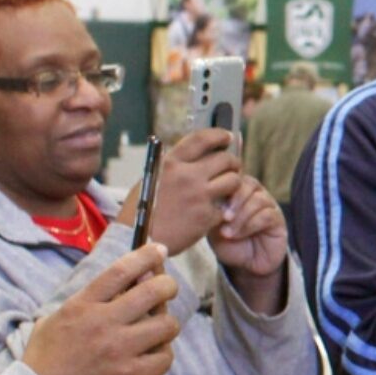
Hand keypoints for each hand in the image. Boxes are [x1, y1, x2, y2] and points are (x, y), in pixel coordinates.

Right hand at [22, 244, 180, 374]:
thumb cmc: (46, 358)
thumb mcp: (58, 318)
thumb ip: (91, 300)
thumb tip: (132, 279)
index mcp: (82, 305)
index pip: (121, 270)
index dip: (145, 255)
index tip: (158, 249)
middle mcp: (103, 323)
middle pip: (154, 291)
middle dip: (168, 285)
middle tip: (167, 288)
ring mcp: (119, 350)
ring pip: (166, 324)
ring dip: (166, 324)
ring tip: (156, 330)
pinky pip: (165, 357)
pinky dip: (163, 354)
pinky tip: (152, 355)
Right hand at [117, 129, 243, 255]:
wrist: (141, 239)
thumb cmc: (145, 208)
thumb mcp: (152, 177)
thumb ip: (175, 164)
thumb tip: (200, 150)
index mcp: (171, 163)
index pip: (202, 138)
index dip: (219, 135)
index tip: (228, 136)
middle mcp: (187, 176)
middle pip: (225, 159)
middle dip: (233, 163)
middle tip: (232, 168)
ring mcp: (199, 196)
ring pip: (234, 181)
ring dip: (234, 184)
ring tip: (227, 189)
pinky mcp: (208, 216)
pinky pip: (228, 206)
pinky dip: (225, 208)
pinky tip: (217, 210)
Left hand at [208, 175, 288, 312]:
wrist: (245, 265)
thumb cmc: (227, 243)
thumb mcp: (213, 225)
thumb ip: (213, 210)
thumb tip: (210, 197)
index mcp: (237, 190)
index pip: (233, 177)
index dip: (223, 186)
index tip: (210, 203)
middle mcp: (255, 194)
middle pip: (248, 184)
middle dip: (234, 201)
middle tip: (223, 217)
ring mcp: (269, 206)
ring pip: (258, 200)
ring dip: (241, 216)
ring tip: (227, 232)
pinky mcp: (278, 220)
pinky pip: (266, 215)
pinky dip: (249, 225)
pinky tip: (237, 235)